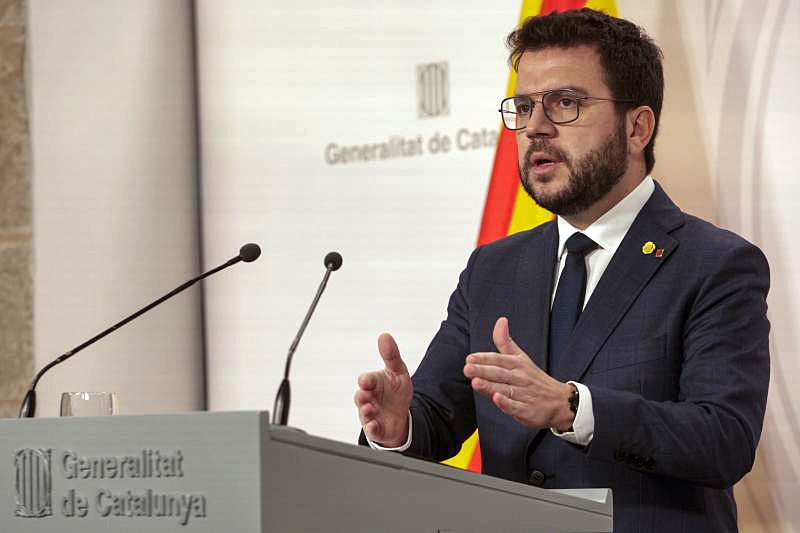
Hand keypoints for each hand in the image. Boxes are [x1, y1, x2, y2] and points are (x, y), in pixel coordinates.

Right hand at [355, 333, 412, 446]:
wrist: (401, 414)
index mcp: (373, 384)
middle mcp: (369, 398)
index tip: (367, 380)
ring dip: (365, 410)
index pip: (366, 380)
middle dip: (362, 395)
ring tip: (369, 409)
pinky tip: (374, 424)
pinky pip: (371, 429)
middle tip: (366, 395)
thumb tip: (384, 335)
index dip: (366, 380)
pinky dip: (371, 427)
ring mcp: (371, 414)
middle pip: (360, 396)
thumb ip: (391, 355)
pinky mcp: (376, 428)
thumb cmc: (396, 391)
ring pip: (364, 413)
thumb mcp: (398, 371)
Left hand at [463, 317, 574, 431]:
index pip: (499, 359)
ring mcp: (524, 395)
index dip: (484, 358)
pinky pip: (516, 407)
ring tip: (476, 382)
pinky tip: (497, 399)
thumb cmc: (535, 379)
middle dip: (483, 371)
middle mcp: (520, 378)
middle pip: (500, 374)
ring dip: (490, 386)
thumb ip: (506, 342)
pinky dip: (507, 404)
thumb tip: (501, 321)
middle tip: (468, 368)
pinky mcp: (527, 411)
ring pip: (505, 389)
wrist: (560, 401)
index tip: (470, 358)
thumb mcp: (521, 357)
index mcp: (518, 364)